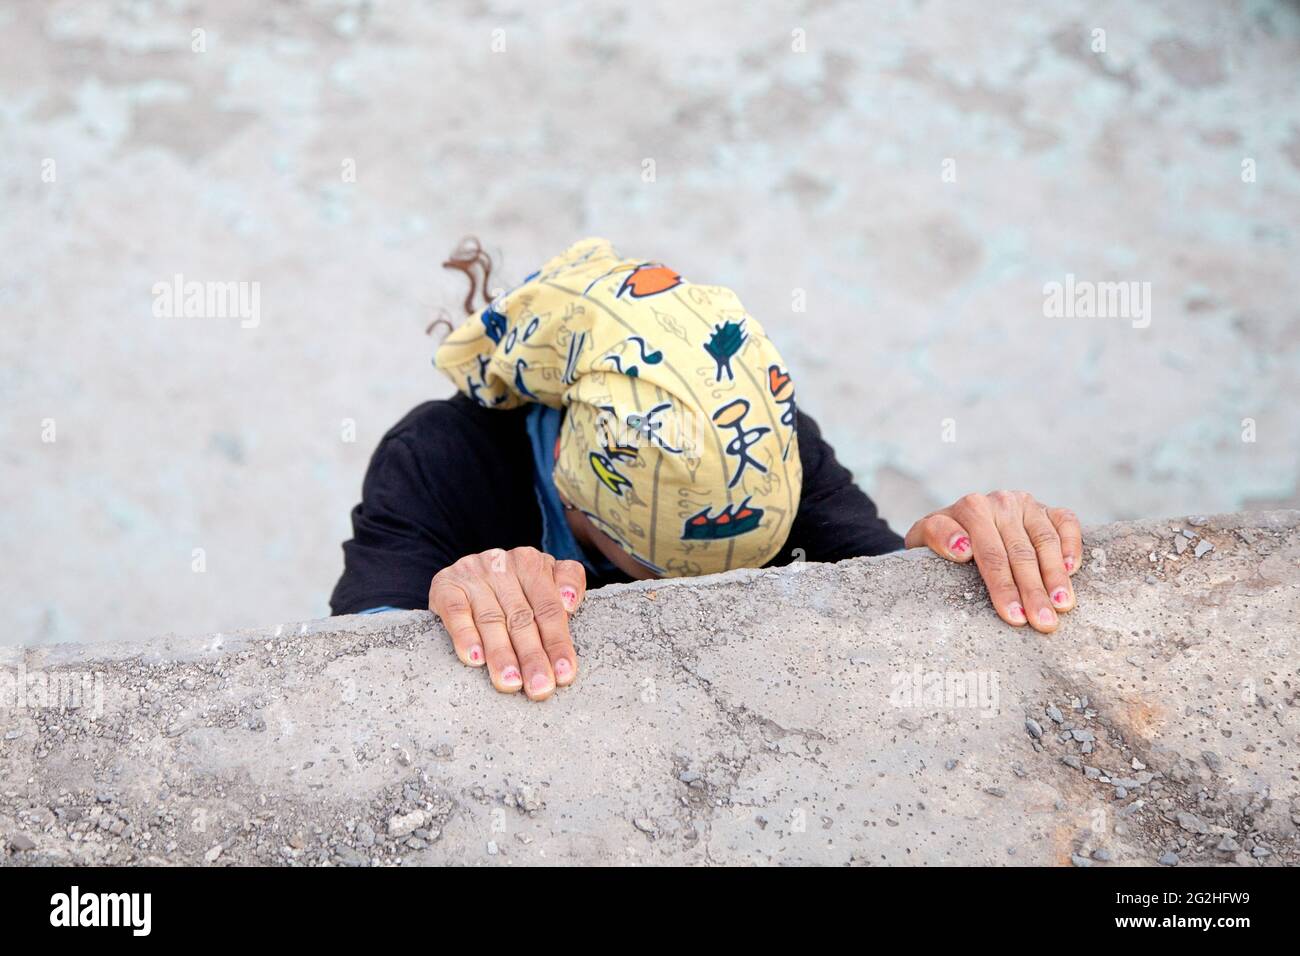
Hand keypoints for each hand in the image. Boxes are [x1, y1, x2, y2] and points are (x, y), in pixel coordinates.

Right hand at [429, 547, 585, 699]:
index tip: (564, 674)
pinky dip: (465, 635)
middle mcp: (503, 566)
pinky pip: (456, 612)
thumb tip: (570, 604)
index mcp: (532, 564)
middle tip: (539, 688)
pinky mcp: (446, 585)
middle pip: (521, 618)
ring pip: (490, 619)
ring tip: (510, 682)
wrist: (466, 571)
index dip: (557, 642)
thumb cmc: (515, 584)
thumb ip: (568, 582)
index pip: (549, 608)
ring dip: (501, 654)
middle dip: (532, 657)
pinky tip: (474, 658)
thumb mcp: (545, 575)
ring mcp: (473, 575)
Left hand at [904, 491, 1081, 632]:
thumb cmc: (938, 544)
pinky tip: (1072, 570)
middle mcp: (1000, 503)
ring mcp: (1026, 504)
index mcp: (970, 508)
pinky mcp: (1047, 509)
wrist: (954, 526)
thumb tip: (962, 547)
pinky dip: (1072, 545)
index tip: (1012, 615)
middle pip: (1019, 553)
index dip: (1002, 586)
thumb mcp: (922, 540)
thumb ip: (934, 536)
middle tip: (1043, 623)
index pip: (989, 553)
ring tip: (1062, 607)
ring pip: (1045, 542)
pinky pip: (1066, 523)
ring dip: (1055, 576)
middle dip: (1032, 591)